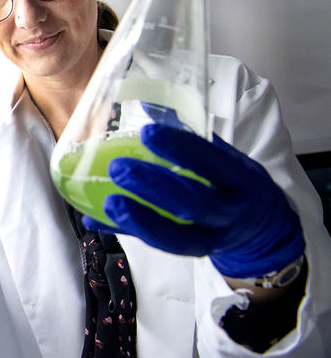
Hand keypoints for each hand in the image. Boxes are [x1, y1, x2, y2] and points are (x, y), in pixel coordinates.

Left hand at [82, 123, 304, 277]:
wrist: (262, 232)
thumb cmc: (235, 184)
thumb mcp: (227, 159)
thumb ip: (192, 137)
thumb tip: (148, 103)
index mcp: (242, 180)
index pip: (214, 163)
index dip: (182, 149)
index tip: (149, 133)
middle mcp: (230, 213)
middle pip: (193, 204)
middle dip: (154, 187)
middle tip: (118, 168)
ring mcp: (211, 239)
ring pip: (176, 238)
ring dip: (139, 221)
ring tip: (109, 203)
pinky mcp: (190, 254)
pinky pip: (154, 247)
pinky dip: (124, 232)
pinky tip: (96, 220)